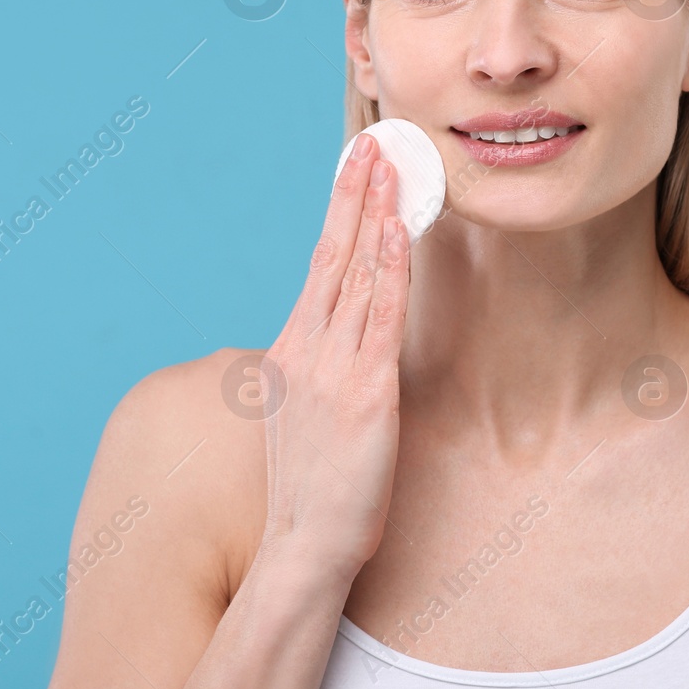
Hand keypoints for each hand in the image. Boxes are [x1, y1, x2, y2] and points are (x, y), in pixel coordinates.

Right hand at [259, 132, 410, 583]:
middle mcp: (306, 350)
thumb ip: (318, 370)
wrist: (303, 544)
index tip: (351, 171)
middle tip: (371, 144)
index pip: (318, 266)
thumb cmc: (312, 489)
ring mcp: (333, 368)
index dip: (339, 214)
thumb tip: (338, 340)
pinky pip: (381, 317)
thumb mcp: (303, 416)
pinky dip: (390, 269)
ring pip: (359, 275)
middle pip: (333, 255)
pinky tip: (398, 232)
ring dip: (377, 216)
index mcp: (290, 352)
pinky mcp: (366, 392)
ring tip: (391, 168)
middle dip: (355, 195)